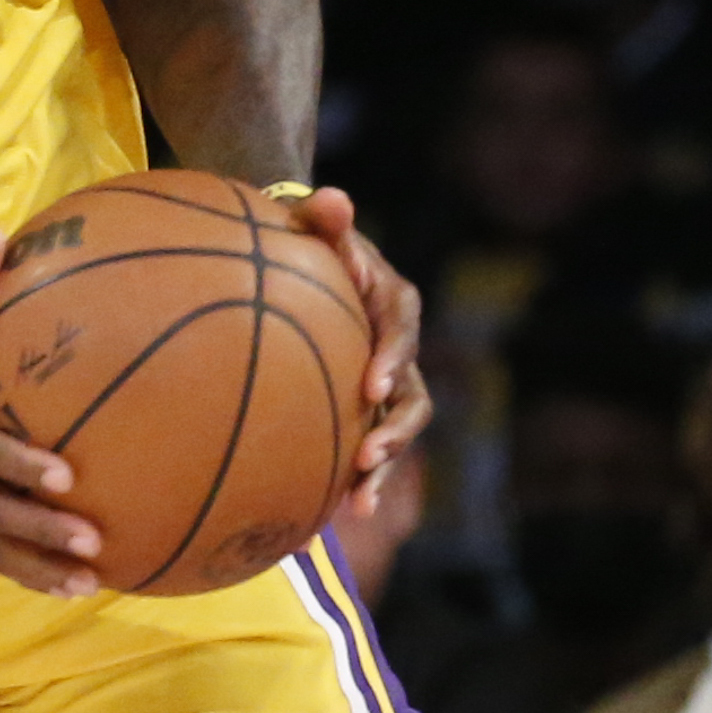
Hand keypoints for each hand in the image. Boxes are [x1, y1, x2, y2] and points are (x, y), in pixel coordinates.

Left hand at [283, 187, 430, 513]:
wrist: (298, 263)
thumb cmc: (304, 240)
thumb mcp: (311, 222)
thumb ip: (323, 217)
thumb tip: (333, 197)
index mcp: (394, 303)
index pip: (402, 329)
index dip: (394, 357)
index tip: (373, 383)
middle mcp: (398, 348)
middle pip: (413, 396)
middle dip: (395, 430)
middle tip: (369, 455)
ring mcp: (384, 383)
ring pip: (394, 431)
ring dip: (382, 467)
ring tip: (359, 502)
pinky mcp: (363, 409)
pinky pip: (364, 447)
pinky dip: (352, 478)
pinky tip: (325, 515)